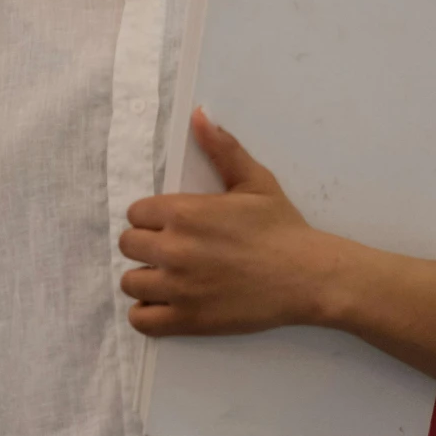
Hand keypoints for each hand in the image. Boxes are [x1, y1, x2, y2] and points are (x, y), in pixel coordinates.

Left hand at [118, 107, 345, 336]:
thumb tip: (199, 115)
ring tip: (170, 278)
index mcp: (183, 212)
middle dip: (146, 247)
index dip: (152, 219)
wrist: (308, 277)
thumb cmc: (282, 228)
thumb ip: (222, 149)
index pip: (136, 214)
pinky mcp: (186, 320)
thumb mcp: (254, 181)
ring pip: (130, 283)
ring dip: (146, 280)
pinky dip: (147, 314)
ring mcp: (178, 288)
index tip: (172, 226)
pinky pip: (141, 320)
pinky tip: (167, 304)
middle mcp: (173, 249)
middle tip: (173, 251)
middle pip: (128, 246)